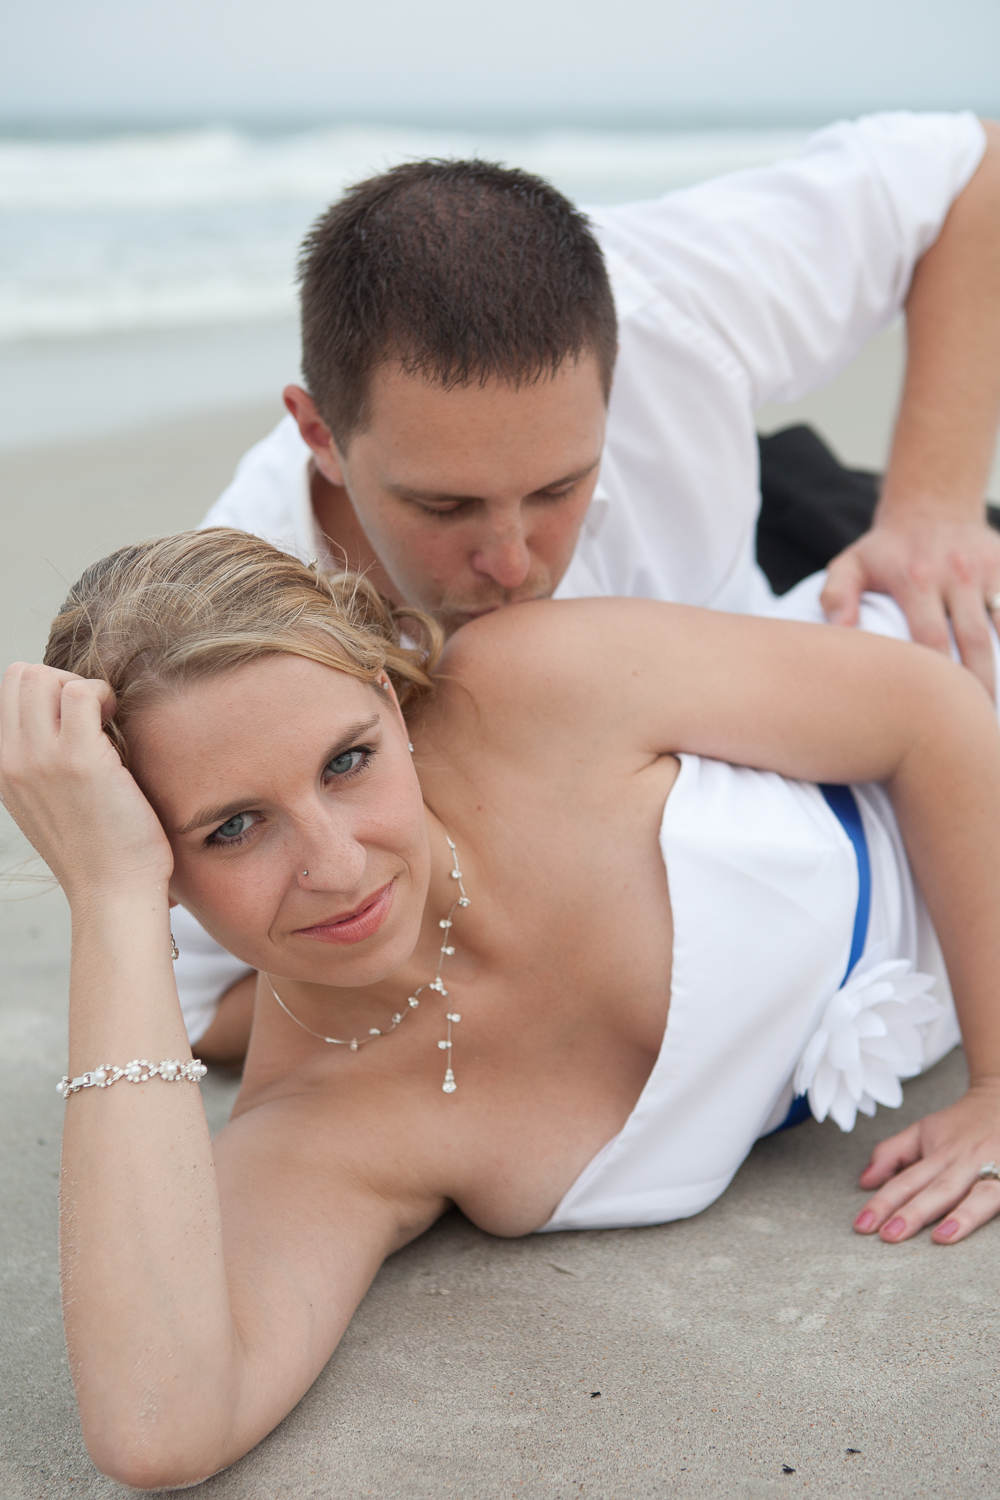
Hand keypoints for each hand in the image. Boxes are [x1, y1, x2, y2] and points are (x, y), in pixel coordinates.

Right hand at [0, 663, 172, 903]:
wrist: (111, 892)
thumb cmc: (95, 848)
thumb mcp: (45, 802)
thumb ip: (38, 762)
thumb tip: (62, 716)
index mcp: (1, 768)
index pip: (6, 691)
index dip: (46, 691)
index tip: (77, 719)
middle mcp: (11, 760)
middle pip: (20, 674)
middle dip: (62, 681)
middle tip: (92, 715)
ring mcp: (41, 759)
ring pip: (44, 676)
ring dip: (83, 686)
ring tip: (104, 721)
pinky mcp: (79, 760)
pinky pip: (82, 691)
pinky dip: (105, 696)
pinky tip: (117, 726)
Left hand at [820, 515, 999, 696]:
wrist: (932, 502)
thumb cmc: (885, 549)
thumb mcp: (851, 565)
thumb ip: (837, 595)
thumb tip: (840, 630)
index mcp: (915, 581)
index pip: (930, 640)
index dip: (939, 678)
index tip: (942, 714)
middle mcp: (956, 576)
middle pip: (975, 641)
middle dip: (982, 685)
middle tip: (982, 724)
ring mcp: (987, 570)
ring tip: (998, 706)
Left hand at [853, 1080, 999, 1244]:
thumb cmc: (962, 1123)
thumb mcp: (923, 1130)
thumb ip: (892, 1153)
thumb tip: (864, 1181)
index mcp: (940, 1152)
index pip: (906, 1181)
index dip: (883, 1203)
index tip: (862, 1225)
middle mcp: (965, 1161)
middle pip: (937, 1189)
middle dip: (913, 1213)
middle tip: (888, 1235)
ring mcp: (995, 1169)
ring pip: (977, 1195)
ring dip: (960, 1216)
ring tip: (940, 1237)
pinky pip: (999, 1196)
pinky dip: (987, 1211)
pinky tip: (978, 1226)